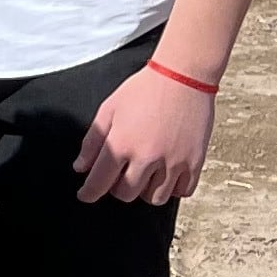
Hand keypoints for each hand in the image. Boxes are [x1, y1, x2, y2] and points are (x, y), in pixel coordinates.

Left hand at [75, 64, 216, 203]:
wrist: (182, 78)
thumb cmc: (143, 90)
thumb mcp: (108, 110)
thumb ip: (92, 141)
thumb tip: (81, 167)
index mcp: (122, 144)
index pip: (100, 181)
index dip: (89, 192)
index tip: (86, 195)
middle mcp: (147, 158)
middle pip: (126, 194)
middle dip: (116, 188)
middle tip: (117, 174)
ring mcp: (173, 163)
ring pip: (154, 198)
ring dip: (144, 190)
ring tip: (142, 173)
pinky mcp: (195, 164)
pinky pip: (182, 192)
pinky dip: (171, 189)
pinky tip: (165, 174)